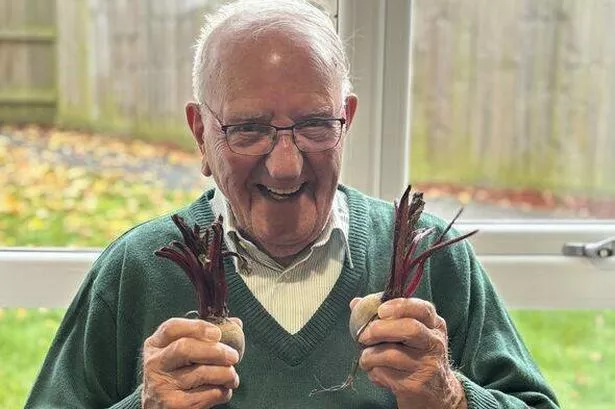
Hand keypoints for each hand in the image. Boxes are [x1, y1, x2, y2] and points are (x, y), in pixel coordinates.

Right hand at [141, 317, 241, 407]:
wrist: (161, 407)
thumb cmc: (178, 372)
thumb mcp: (182, 351)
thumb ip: (205, 335)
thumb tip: (236, 323)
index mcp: (155, 344)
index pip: (171, 328)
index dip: (197, 327)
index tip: (218, 333)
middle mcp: (154, 363)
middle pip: (185, 348)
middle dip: (215, 351)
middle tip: (234, 356)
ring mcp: (161, 386)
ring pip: (201, 373)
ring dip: (225, 374)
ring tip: (232, 376)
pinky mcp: (173, 405)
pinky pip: (206, 395)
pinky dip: (222, 392)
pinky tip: (224, 390)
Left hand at [350, 297, 466, 408]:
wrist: (436, 394)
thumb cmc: (416, 356)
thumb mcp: (410, 333)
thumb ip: (385, 316)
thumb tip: (356, 303)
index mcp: (434, 325)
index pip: (422, 309)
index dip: (399, 306)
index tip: (380, 310)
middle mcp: (434, 343)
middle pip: (410, 328)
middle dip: (380, 329)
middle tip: (363, 336)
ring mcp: (427, 365)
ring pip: (392, 354)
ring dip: (370, 355)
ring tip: (365, 358)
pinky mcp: (416, 385)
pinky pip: (385, 374)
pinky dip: (373, 371)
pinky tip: (375, 372)